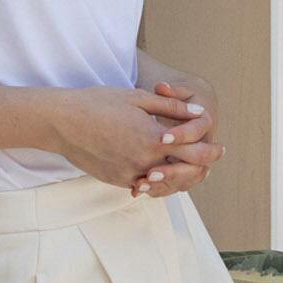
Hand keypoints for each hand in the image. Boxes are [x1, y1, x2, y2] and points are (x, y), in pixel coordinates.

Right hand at [49, 86, 217, 194]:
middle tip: (212, 158)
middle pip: (186, 171)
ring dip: (180, 174)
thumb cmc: (99, 103)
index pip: (195, 151)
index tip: (219, 148)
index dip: (211, 150)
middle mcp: (144, 161)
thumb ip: (171, 107)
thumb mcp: (138, 98)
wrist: (62, 122)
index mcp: (153, 138)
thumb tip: (198, 112)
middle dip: (203, 165)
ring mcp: (130, 174)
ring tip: (188, 164)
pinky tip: (160, 168)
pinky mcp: (117, 181)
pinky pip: (145, 185)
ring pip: (166, 182)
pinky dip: (156, 178)